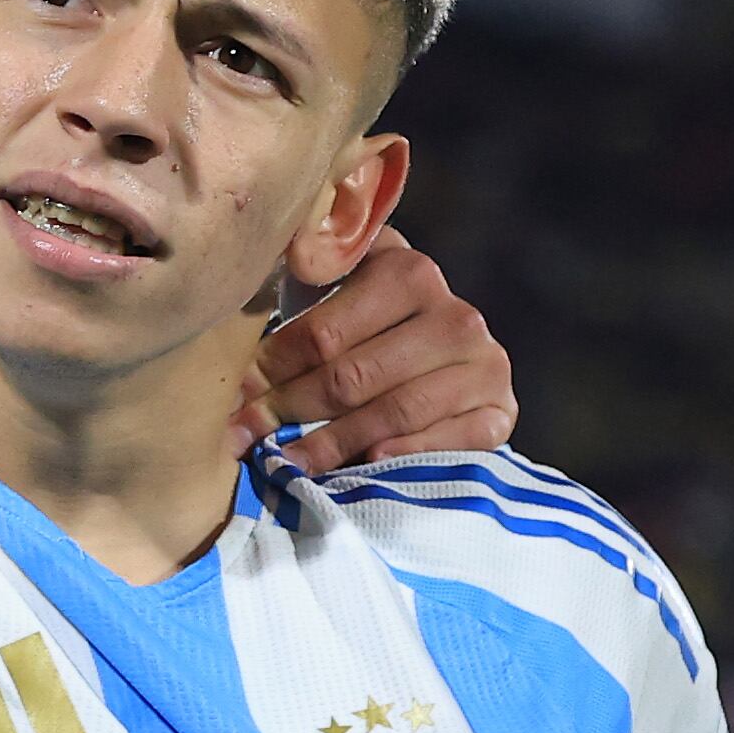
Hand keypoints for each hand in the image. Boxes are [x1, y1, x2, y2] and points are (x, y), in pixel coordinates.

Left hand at [229, 227, 516, 469]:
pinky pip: (449, 441)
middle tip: (243, 436)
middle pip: (353, 377)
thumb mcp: (334, 286)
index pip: (324, 334)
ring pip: (393, 412)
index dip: (270, 368)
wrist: (440, 352)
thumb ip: (307, 272)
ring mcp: (484, 366)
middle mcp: (455, 316)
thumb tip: (268, 266)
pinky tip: (364, 466)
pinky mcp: (501, 412)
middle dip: (289, 409)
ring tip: (285, 462)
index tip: (232, 395)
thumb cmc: (363, 318)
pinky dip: (403, 455)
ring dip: (332, 443)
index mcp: (408, 273)